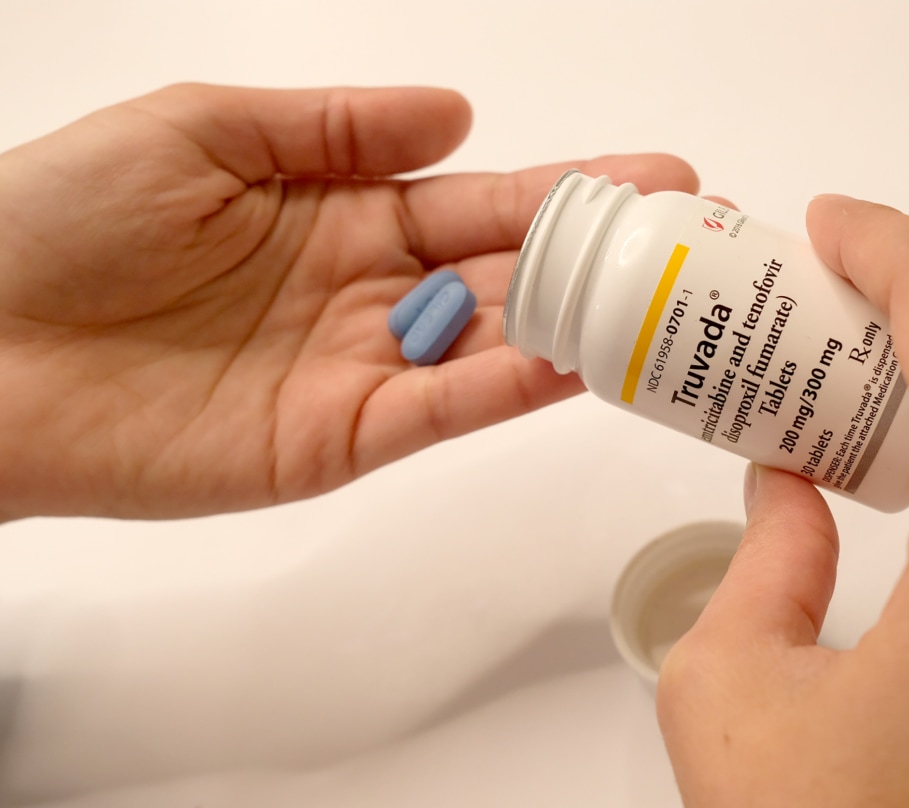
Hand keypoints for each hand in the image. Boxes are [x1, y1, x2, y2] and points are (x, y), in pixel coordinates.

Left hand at [0, 84, 697, 519]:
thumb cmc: (64, 219)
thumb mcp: (202, 129)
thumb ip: (334, 126)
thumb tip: (459, 115)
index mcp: (342, 212)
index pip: (481, 202)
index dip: (571, 189)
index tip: (656, 178)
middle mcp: (368, 293)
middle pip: (508, 276)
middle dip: (603, 261)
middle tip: (694, 246)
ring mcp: (359, 371)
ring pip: (492, 347)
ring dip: (576, 328)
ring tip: (663, 307)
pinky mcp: (336, 442)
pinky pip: (438, 413)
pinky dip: (505, 390)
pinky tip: (570, 364)